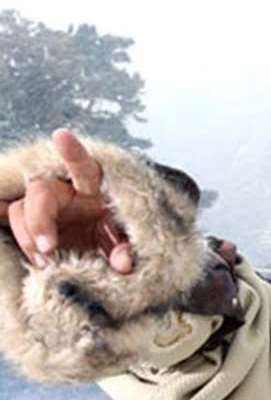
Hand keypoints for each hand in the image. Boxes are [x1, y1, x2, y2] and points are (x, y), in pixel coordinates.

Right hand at [1, 128, 131, 272]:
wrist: (102, 252)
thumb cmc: (118, 238)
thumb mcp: (128, 243)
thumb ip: (128, 249)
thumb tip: (123, 264)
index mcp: (94, 187)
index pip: (84, 166)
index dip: (72, 152)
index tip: (61, 135)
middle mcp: (65, 192)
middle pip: (40, 192)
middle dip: (39, 220)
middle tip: (47, 248)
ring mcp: (44, 208)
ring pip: (20, 211)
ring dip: (27, 238)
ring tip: (44, 264)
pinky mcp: (29, 223)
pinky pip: (5, 216)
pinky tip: (7, 231)